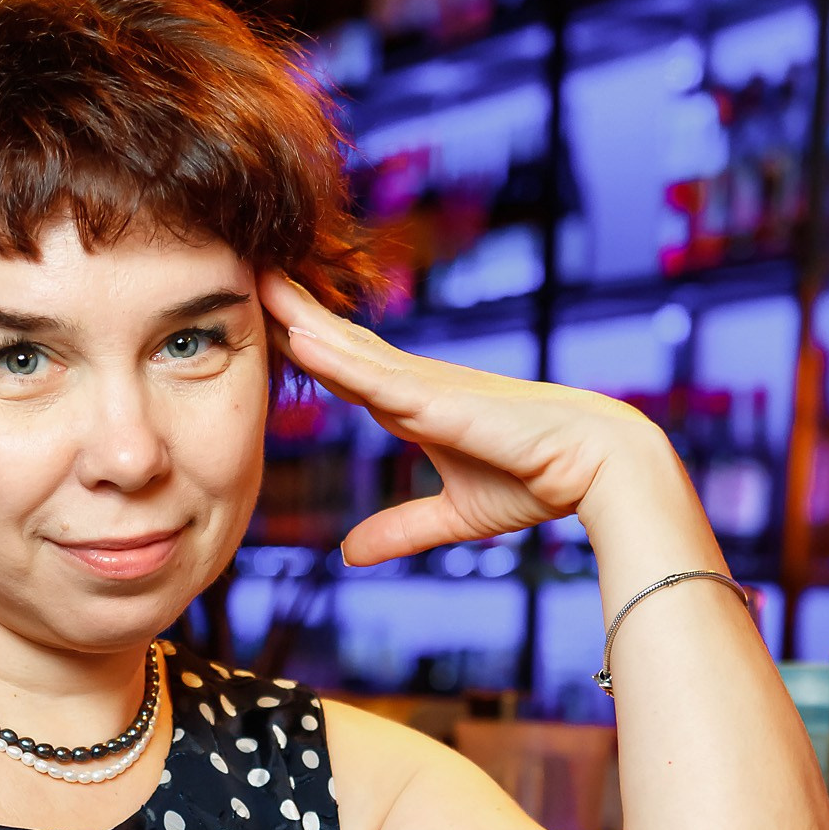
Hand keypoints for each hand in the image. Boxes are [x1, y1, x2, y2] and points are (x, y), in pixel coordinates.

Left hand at [259, 270, 677, 565]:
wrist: (595, 467)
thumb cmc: (537, 481)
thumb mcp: (453, 517)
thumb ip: (401, 531)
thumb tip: (350, 555)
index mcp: (412, 405)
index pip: (341, 368)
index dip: (298, 344)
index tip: (254, 322)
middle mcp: (413, 385)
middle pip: (334, 342)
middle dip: (285, 310)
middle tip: (233, 274)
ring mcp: (425, 386)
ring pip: (346, 346)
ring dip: (297, 315)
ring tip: (249, 281)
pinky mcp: (440, 399)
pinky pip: (375, 375)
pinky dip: (334, 356)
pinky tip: (296, 334)